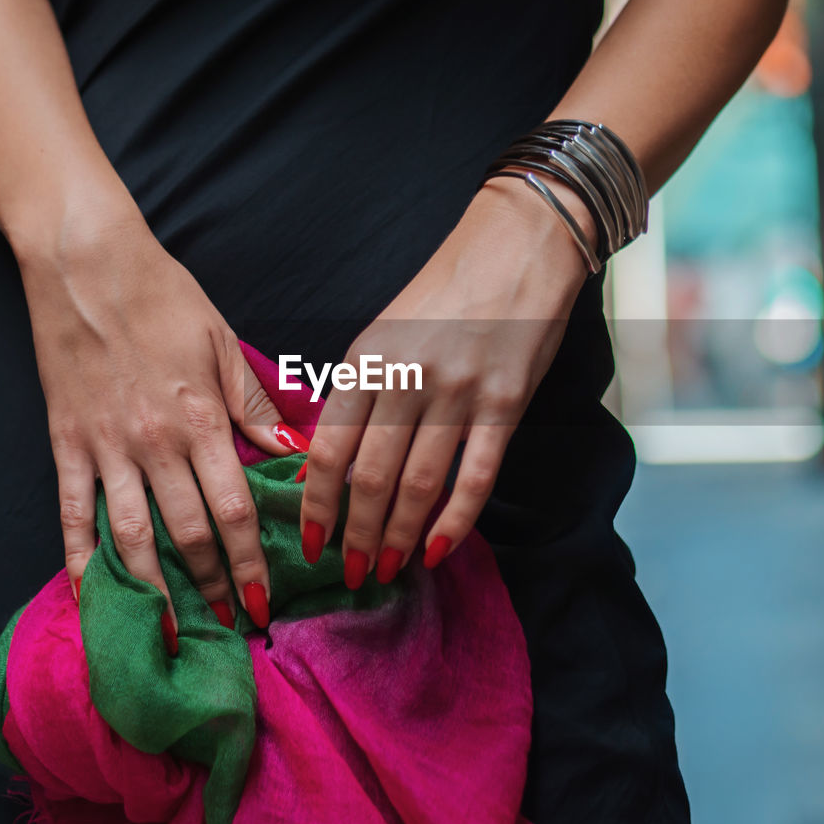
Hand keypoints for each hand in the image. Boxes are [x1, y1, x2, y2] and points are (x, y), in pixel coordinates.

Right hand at [17, 199, 305, 639]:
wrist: (85, 264)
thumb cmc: (163, 297)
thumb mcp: (222, 342)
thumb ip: (255, 403)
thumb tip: (295, 449)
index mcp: (201, 418)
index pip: (234, 508)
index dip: (250, 561)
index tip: (265, 600)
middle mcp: (154, 443)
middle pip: (190, 534)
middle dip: (214, 586)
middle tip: (232, 628)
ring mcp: (105, 447)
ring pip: (133, 537)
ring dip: (157, 590)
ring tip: (174, 633)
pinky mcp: (66, 444)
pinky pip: (72, 514)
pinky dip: (82, 560)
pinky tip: (95, 598)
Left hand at [298, 175, 593, 585]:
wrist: (513, 250)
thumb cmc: (441, 296)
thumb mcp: (382, 334)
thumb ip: (357, 395)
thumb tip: (324, 465)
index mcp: (366, 360)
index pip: (329, 449)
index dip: (316, 506)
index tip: (310, 544)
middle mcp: (406, 377)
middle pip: (370, 476)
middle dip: (356, 534)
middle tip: (352, 573)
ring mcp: (458, 391)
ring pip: (418, 483)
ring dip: (398, 535)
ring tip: (388, 568)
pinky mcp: (505, 403)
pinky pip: (475, 476)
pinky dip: (455, 521)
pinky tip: (438, 549)